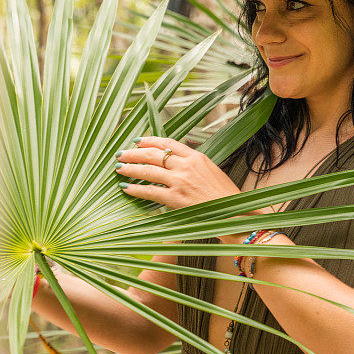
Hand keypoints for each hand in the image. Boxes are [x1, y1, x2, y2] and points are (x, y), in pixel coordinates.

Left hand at [114, 136, 243, 210]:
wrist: (235, 212)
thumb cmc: (225, 195)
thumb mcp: (211, 170)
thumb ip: (193, 164)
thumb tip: (175, 161)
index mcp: (197, 156)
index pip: (168, 142)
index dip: (150, 140)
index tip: (138, 141)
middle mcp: (187, 165)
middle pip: (154, 154)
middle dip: (134, 153)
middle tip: (121, 153)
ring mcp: (180, 181)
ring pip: (148, 171)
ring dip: (130, 168)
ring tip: (118, 168)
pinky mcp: (176, 198)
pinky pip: (150, 192)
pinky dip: (136, 189)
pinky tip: (125, 188)